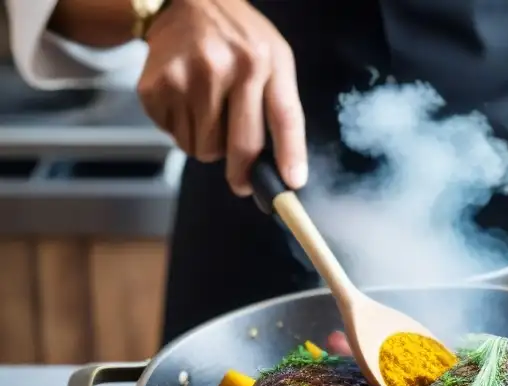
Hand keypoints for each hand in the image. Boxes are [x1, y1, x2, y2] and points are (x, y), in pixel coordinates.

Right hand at [137, 0, 306, 195]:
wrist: (185, 2)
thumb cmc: (239, 39)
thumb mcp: (274, 57)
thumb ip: (282, 105)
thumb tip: (286, 169)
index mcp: (263, 60)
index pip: (283, 116)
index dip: (290, 155)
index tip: (290, 185)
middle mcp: (225, 66)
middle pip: (240, 146)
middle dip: (243, 173)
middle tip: (242, 181)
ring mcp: (186, 77)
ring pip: (204, 149)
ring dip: (209, 145)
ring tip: (210, 114)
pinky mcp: (155, 87)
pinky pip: (175, 138)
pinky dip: (183, 131)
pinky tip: (187, 103)